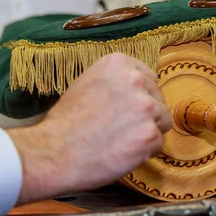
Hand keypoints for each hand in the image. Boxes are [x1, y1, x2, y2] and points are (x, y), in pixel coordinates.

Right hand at [7, 53, 171, 204]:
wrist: (53, 152)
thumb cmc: (66, 121)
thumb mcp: (88, 83)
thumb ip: (116, 81)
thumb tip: (140, 89)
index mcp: (120, 63)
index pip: (149, 79)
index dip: (138, 97)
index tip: (124, 109)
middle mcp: (136, 80)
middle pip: (158, 100)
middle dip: (145, 115)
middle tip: (120, 128)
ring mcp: (145, 107)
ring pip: (162, 121)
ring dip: (146, 133)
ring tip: (120, 140)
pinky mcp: (150, 134)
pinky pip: (158, 144)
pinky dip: (144, 152)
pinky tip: (122, 152)